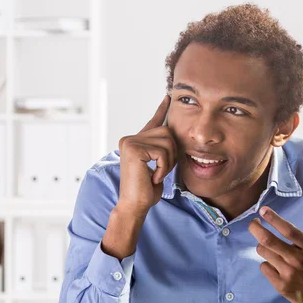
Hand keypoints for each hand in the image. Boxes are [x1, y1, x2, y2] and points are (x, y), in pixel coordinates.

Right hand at [116, 95, 175, 215]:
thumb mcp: (158, 166)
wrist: (134, 205)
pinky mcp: (133, 149)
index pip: (152, 122)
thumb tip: (172, 135)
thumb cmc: (146, 190)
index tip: (168, 97)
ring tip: (156, 174)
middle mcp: (130, 139)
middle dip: (172, 153)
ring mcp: (130, 142)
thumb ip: (162, 150)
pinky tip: (153, 177)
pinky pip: (163, 152)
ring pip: (168, 142)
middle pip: (167, 132)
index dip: (161, 109)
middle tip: (161, 171)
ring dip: (168, 162)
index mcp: (135, 142)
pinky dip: (164, 167)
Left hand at [248, 196, 302, 302]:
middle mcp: (298, 260)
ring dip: (263, 246)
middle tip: (253, 223)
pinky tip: (276, 265)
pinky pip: (263, 267)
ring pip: (263, 252)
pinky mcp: (281, 286)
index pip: (288, 230)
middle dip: (255, 228)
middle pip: (268, 240)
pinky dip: (266, 263)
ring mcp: (289, 274)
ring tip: (271, 247)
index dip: (273, 218)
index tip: (263, 210)